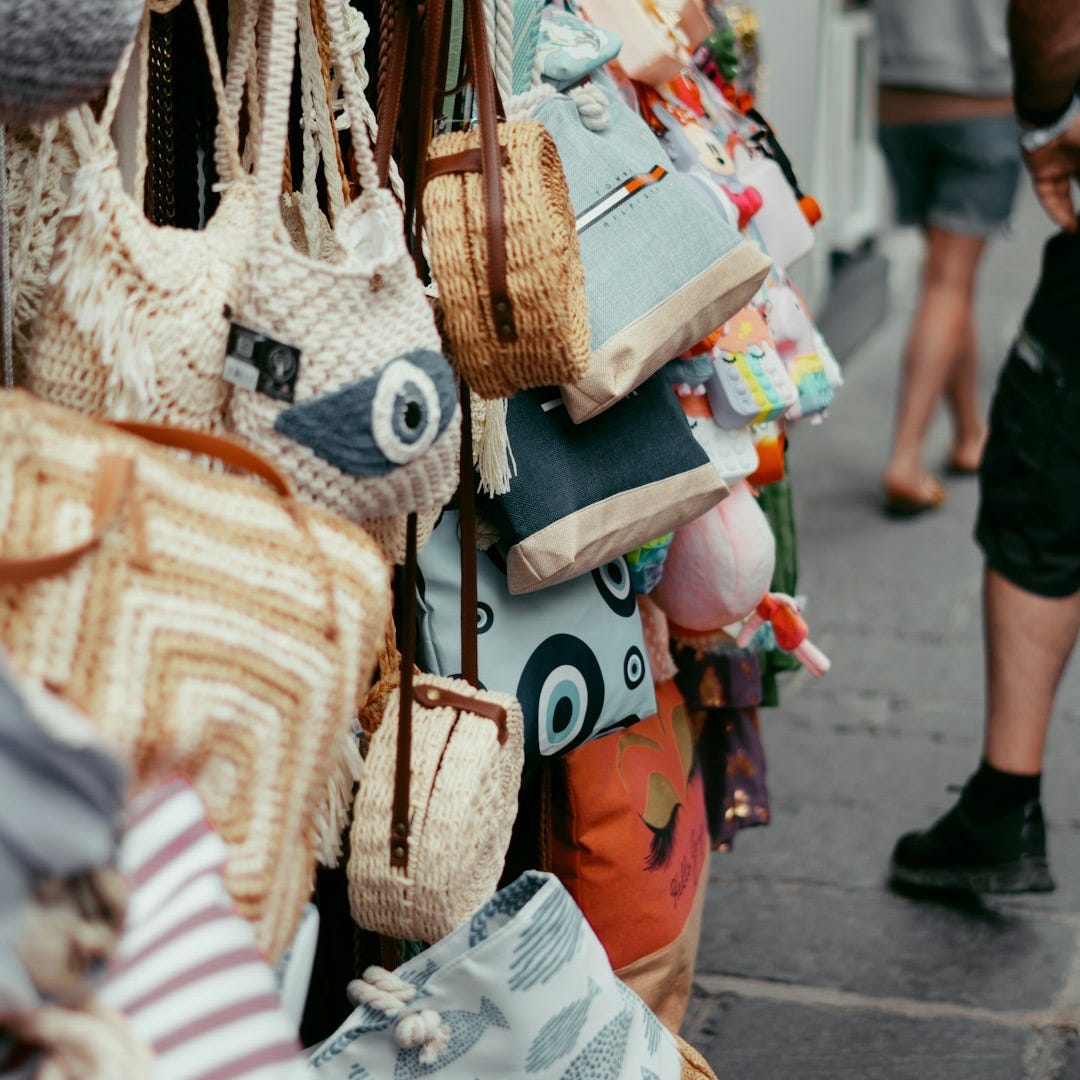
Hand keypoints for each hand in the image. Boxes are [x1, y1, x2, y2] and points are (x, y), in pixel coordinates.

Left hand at [1023, 112, 1079, 231]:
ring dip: (1070, 215)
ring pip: (1063, 198)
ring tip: (1077, 231)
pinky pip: (1048, 197)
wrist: (1052, 116)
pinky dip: (1057, 210)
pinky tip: (1065, 223)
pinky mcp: (1040, 175)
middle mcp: (1073, 164)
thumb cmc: (1078, 130)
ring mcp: (1056, 170)